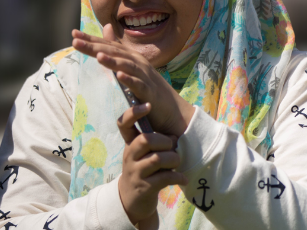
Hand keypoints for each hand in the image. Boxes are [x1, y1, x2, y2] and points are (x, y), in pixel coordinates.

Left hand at [72, 26, 195, 136]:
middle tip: (75, 40)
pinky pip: (138, 85)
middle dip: (95, 46)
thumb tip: (106, 29)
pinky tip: (119, 75)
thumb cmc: (150, 91)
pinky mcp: (150, 92)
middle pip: (114, 52)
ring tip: (97, 55)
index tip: (73, 33)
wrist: (174, 113)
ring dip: (112, 60)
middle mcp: (138, 63)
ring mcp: (145, 77)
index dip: (92, 39)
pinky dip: (129, 79)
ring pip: (126, 65)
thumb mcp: (132, 69)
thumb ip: (118, 51)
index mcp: (132, 58)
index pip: (108, 45)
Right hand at [116, 102, 184, 229]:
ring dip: (173, 159)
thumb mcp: (144, 154)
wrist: (131, 200)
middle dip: (165, 141)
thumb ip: (156, 142)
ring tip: (176, 164)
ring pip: (157, 159)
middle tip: (171, 148)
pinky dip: (178, 177)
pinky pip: (165, 178)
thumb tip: (175, 136)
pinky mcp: (145, 187)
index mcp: (130, 144)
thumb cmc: (143, 171)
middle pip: (146, 140)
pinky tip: (183, 179)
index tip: (148, 105)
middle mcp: (130, 156)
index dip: (133, 112)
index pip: (123, 124)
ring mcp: (136, 172)